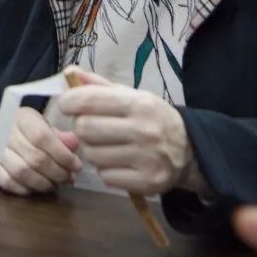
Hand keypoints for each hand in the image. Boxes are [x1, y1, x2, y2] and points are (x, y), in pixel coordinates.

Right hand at [0, 106, 81, 195]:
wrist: (2, 134)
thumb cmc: (29, 130)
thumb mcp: (46, 126)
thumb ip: (61, 136)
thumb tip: (74, 144)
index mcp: (22, 117)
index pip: (42, 137)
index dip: (62, 154)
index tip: (76, 165)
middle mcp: (5, 132)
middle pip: (34, 158)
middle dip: (57, 172)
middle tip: (69, 178)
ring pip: (22, 172)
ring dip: (43, 183)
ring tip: (55, 184)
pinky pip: (9, 182)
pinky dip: (26, 189)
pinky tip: (38, 187)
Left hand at [56, 69, 203, 196]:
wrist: (190, 150)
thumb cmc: (152, 118)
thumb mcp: (132, 96)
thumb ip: (99, 86)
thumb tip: (68, 73)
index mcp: (139, 103)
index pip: (89, 100)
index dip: (69, 102)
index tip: (66, 105)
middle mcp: (143, 130)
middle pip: (84, 128)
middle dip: (82, 127)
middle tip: (92, 128)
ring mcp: (146, 158)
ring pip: (91, 155)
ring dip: (93, 151)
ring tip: (108, 146)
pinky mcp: (146, 182)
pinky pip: (104, 176)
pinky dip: (106, 171)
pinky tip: (119, 163)